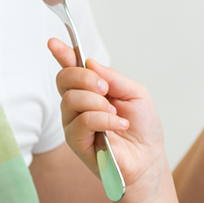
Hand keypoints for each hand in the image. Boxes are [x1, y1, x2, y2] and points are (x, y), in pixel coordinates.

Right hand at [47, 39, 180, 202]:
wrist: (149, 159)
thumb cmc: (143, 129)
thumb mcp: (136, 94)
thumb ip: (113, 78)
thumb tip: (90, 63)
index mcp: (91, 90)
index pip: (71, 69)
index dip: (62, 54)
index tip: (54, 42)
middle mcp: (78, 105)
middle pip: (64, 79)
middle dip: (85, 77)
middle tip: (105, 88)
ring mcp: (74, 124)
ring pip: (71, 100)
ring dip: (97, 102)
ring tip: (115, 113)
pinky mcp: (76, 143)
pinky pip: (81, 122)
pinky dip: (103, 119)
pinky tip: (118, 126)